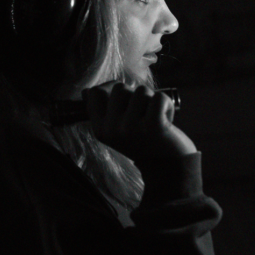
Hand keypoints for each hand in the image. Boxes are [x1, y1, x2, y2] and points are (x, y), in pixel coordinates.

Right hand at [82, 82, 196, 160]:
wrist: (167, 167)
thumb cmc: (142, 142)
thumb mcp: (116, 130)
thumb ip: (103, 111)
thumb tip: (86, 91)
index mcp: (100, 129)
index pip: (94, 93)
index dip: (110, 87)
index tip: (124, 97)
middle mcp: (112, 129)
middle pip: (120, 88)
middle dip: (134, 94)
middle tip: (143, 111)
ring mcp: (132, 127)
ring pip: (141, 91)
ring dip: (152, 99)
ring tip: (155, 117)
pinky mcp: (154, 125)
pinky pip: (159, 97)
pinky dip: (168, 104)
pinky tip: (167, 118)